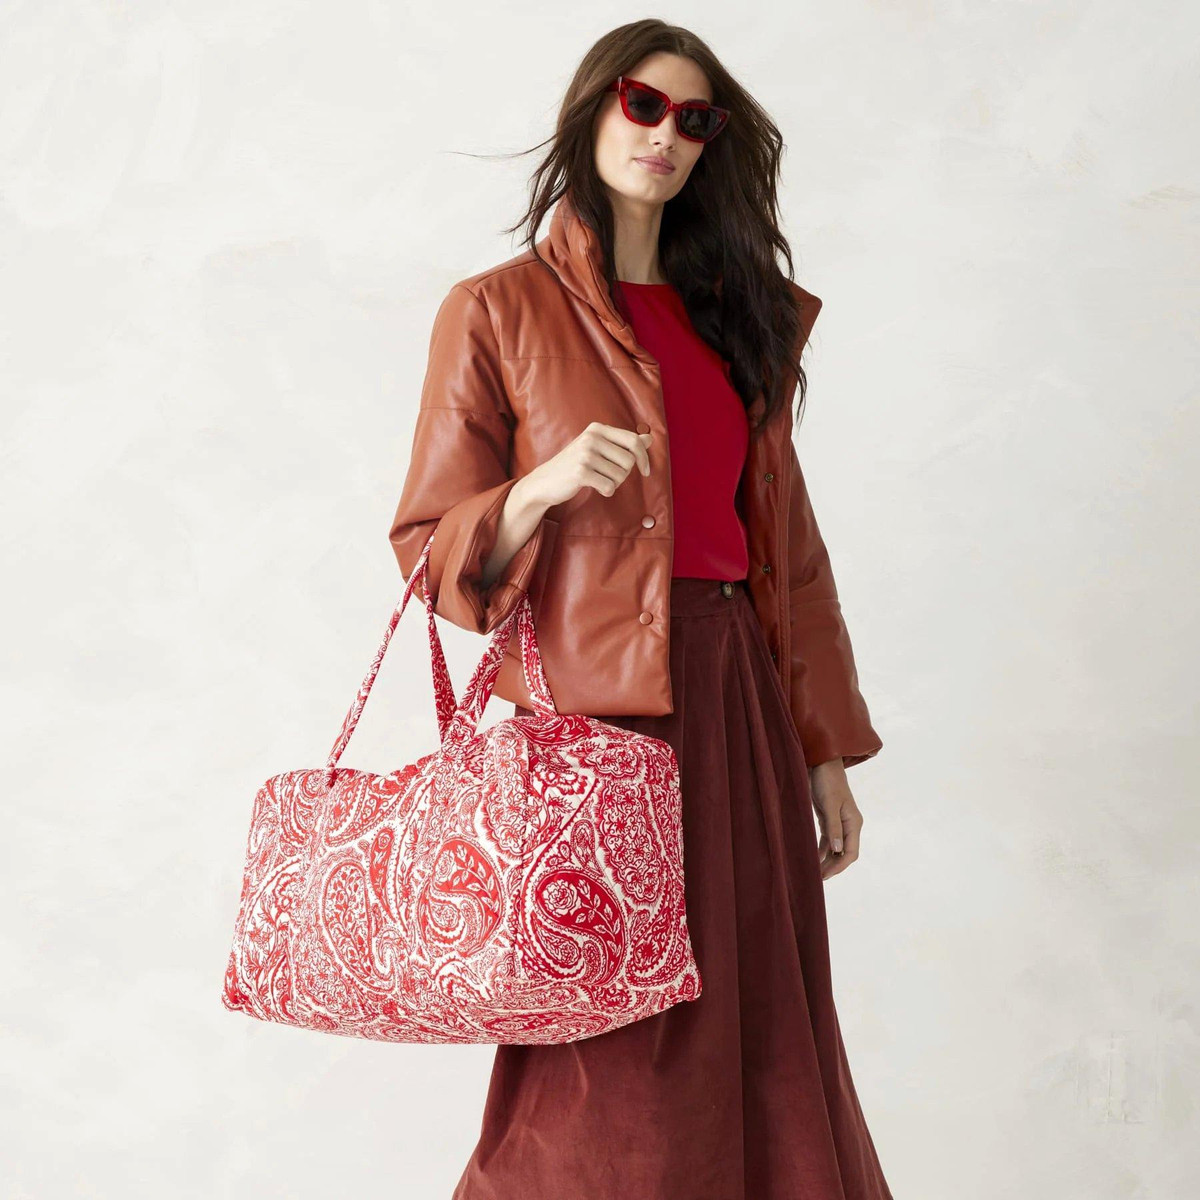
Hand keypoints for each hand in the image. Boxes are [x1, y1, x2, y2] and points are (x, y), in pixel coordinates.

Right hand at [519, 422, 652, 508]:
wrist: (545, 482)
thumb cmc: (575, 465)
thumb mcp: (599, 449)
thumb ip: (624, 443)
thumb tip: (650, 438)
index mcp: (597, 429)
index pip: (634, 441)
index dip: (644, 458)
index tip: (645, 471)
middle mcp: (591, 437)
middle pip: (629, 460)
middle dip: (624, 474)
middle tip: (609, 476)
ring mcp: (585, 454)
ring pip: (621, 475)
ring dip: (614, 483)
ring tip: (598, 480)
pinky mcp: (581, 472)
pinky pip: (609, 487)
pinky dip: (606, 492)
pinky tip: (595, 488)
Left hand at [810, 758, 863, 880]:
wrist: (821, 762)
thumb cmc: (826, 781)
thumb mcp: (829, 803)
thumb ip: (833, 827)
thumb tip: (837, 850)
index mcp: (854, 822)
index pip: (850, 852)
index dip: (839, 866)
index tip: (825, 876)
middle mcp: (849, 824)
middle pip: (844, 853)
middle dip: (832, 866)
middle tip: (817, 879)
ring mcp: (839, 822)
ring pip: (835, 848)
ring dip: (826, 860)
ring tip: (814, 873)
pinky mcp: (828, 818)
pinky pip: (827, 839)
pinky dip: (821, 850)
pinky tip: (813, 858)